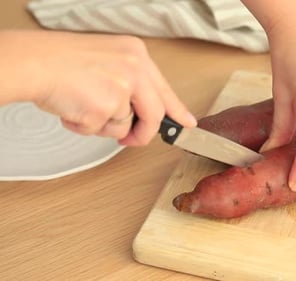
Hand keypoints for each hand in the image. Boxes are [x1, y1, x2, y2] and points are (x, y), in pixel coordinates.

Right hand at [0, 30, 195, 144]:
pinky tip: (72, 108)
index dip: (177, 110)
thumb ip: (130, 83)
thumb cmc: (61, 60)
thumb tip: (143, 113)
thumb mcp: (108, 60)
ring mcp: (121, 89)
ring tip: (81, 104)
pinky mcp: (105, 107)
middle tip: (131, 140)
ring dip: (102, 125)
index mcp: (136, 55)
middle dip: (142, 133)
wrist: (33, 62)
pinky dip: (84, 126)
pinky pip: (101, 131)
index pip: (165, 89)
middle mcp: (134, 70)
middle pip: (154, 114)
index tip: (187, 123)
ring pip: (123, 125)